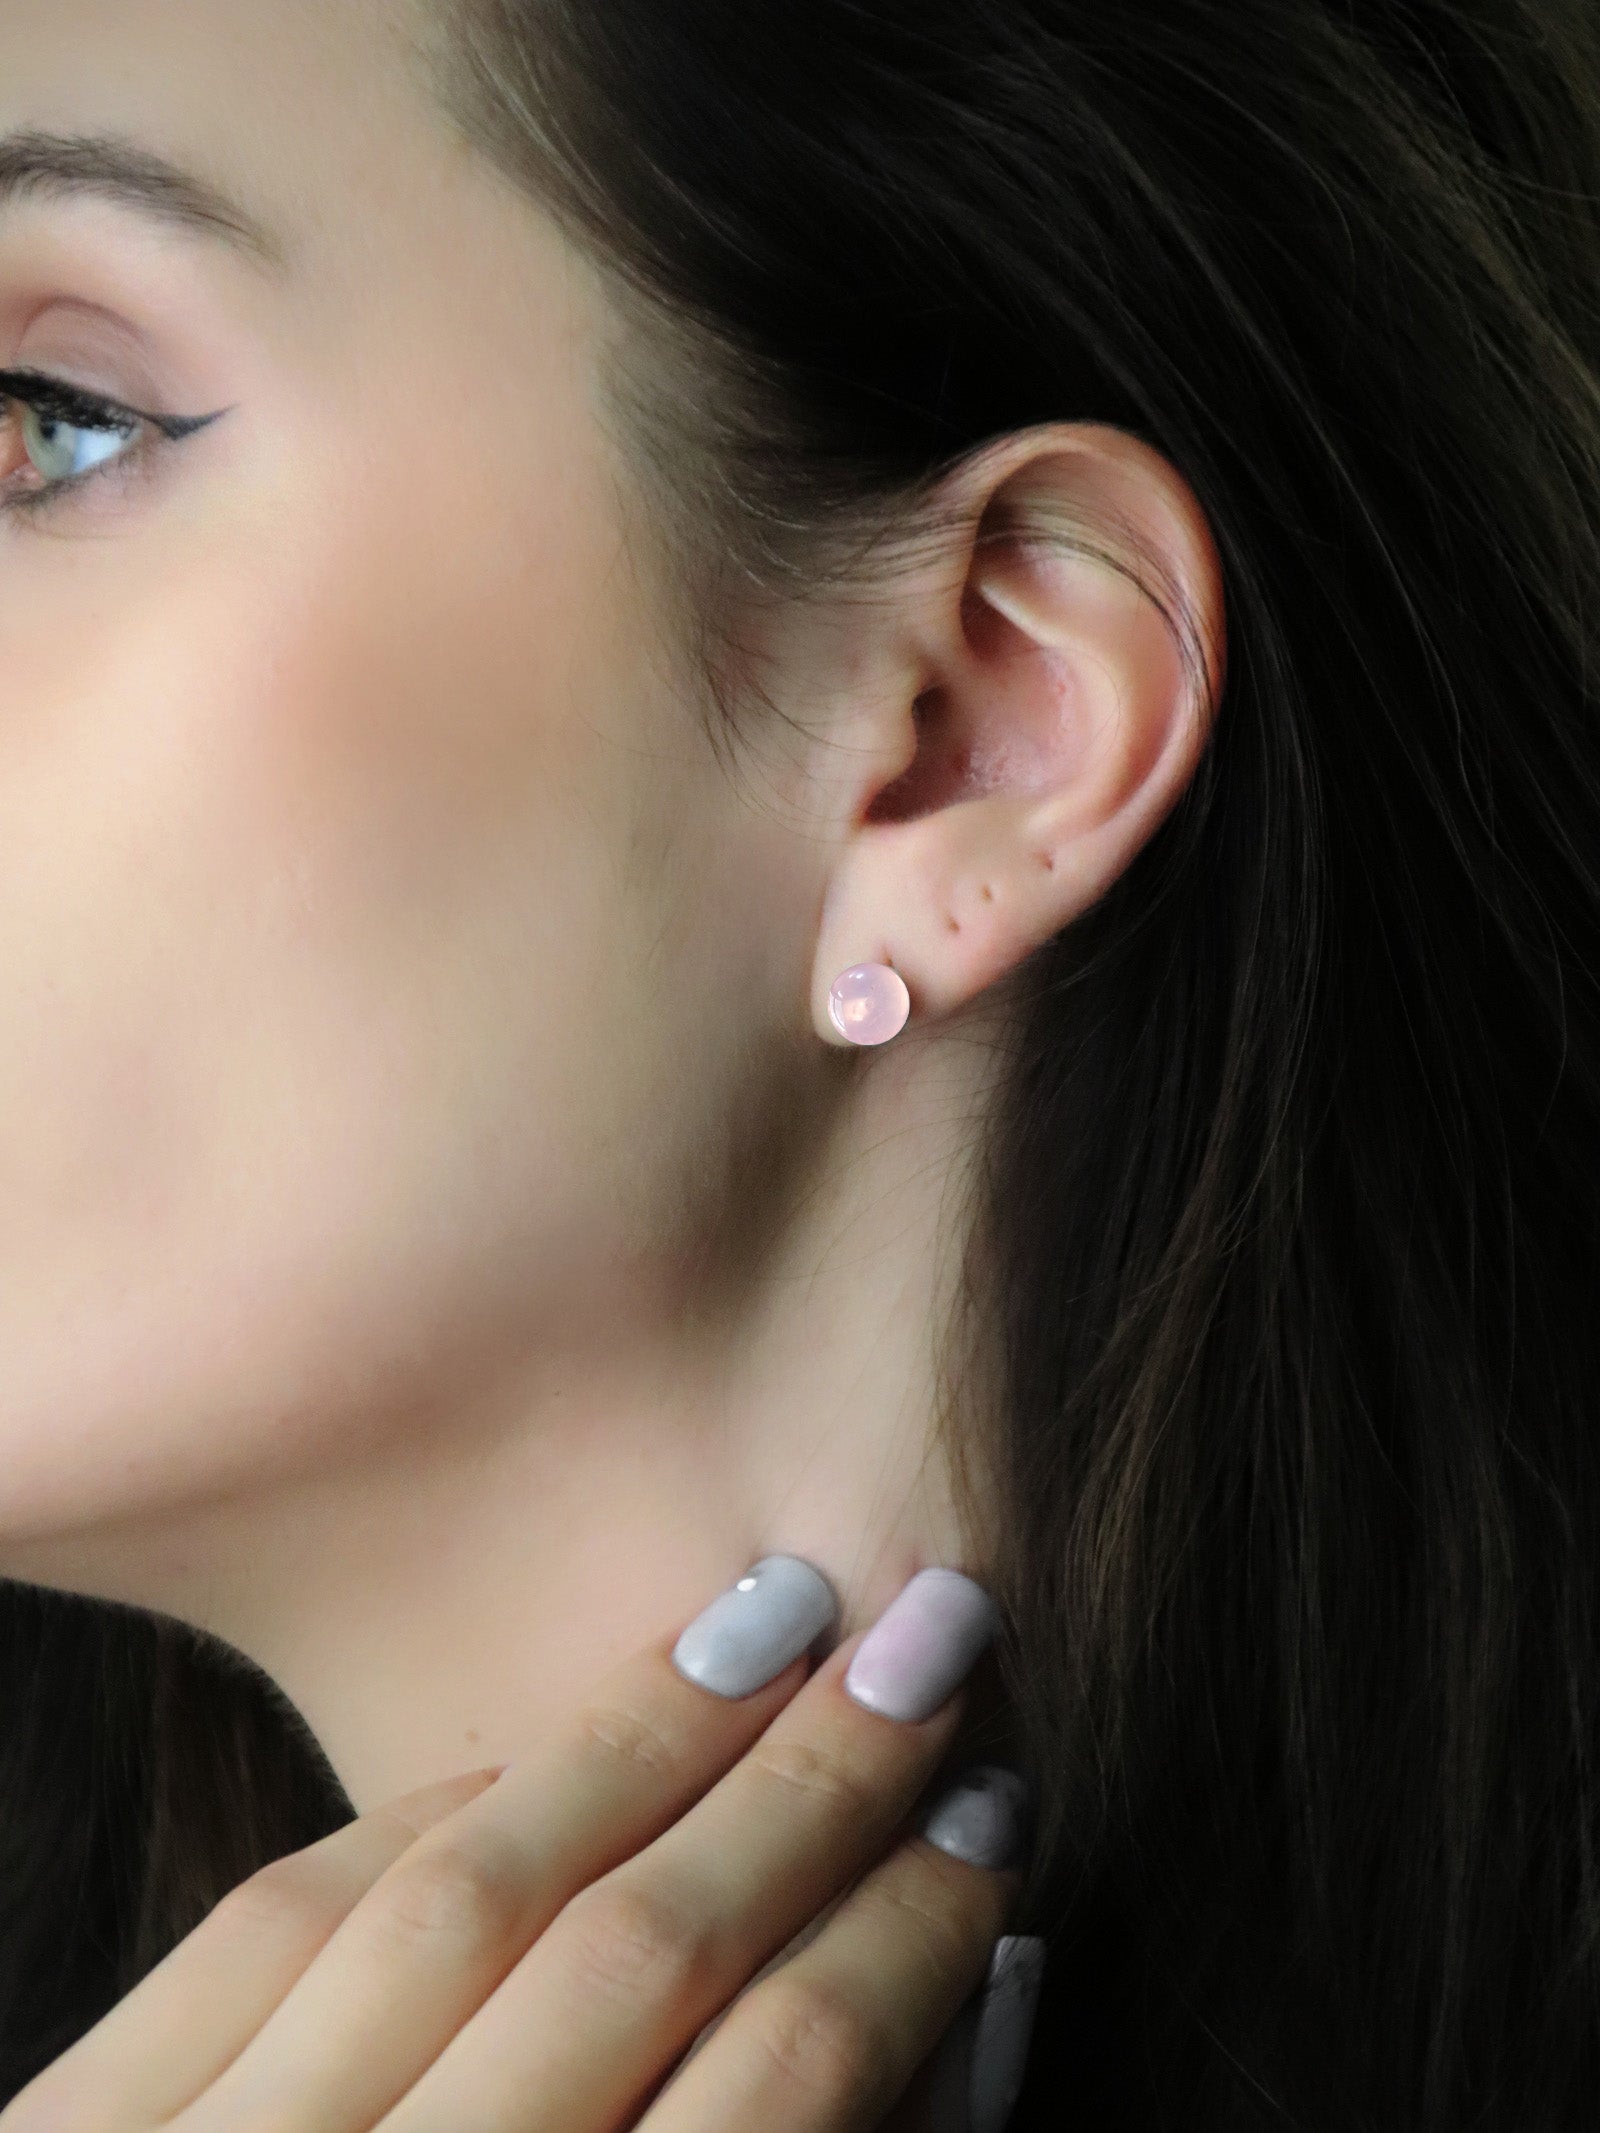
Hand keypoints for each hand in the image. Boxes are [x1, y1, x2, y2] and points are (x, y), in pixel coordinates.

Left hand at [2, 1561, 1029, 2130]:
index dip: (904, 1932)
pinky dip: (441, 1803)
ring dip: (639, 1737)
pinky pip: (285, 1904)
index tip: (996, 1808)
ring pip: (456, 1890)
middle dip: (806, 1785)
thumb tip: (969, 2000)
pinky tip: (560, 1736)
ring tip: (775, 1619)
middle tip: (933, 1643)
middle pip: (630, 1956)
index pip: (774, 2087)